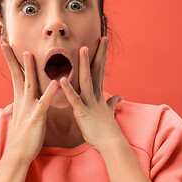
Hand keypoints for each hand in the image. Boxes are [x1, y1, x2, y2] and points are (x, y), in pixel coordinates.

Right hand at [1, 41, 58, 163]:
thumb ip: (24, 99)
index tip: (6, 43)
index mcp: (21, 97)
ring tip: (29, 53)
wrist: (18, 154)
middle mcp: (22, 99)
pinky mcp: (36, 118)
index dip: (11, 58)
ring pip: (29, 85)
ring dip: (29, 69)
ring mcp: (28, 108)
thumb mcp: (23, 112)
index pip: (15, 73)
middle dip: (12, 57)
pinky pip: (43, 104)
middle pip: (17, 74)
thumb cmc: (23, 133)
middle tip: (4, 41)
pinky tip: (55, 83)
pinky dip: (48, 94)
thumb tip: (22, 91)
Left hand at [60, 37, 124, 153]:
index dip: (102, 56)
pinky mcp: (83, 112)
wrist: (110, 144)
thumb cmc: (107, 129)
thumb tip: (119, 96)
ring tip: (82, 49)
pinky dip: (68, 90)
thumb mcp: (108, 112)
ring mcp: (90, 102)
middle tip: (102, 37)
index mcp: (99, 94)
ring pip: (86, 80)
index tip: (103, 42)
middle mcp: (96, 95)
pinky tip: (62, 80)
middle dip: (99, 54)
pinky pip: (74, 100)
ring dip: (84, 65)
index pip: (101, 70)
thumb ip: (112, 102)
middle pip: (97, 70)